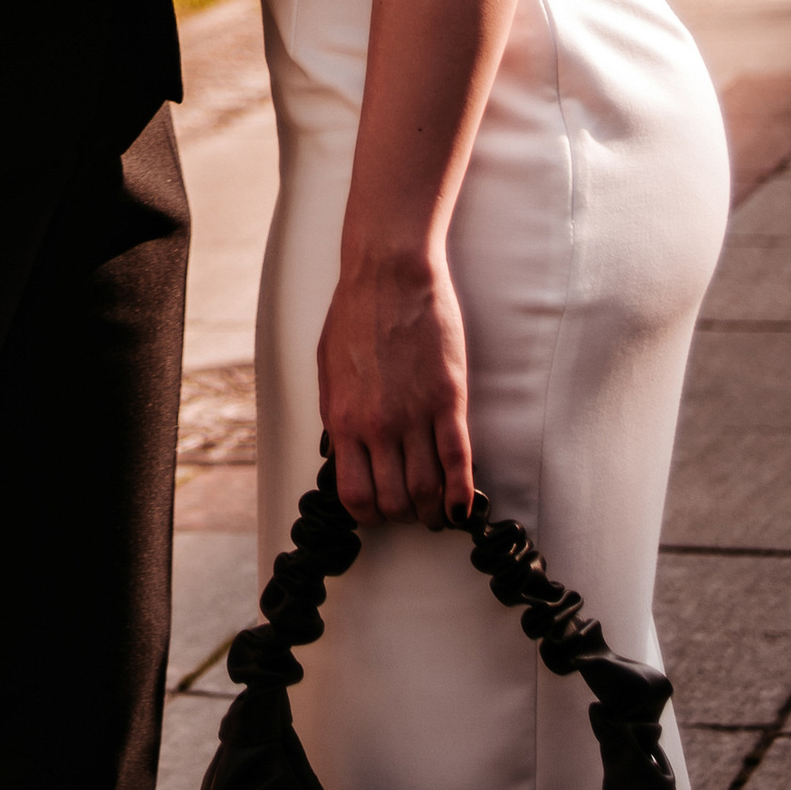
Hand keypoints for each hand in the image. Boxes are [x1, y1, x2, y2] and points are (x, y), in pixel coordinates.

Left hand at [318, 244, 474, 528]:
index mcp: (342, 419)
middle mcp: (378, 426)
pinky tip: (463, 507)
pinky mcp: (448, 399)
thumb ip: (336, 415)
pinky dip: (462, 494)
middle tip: (411, 512)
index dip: (368, 514)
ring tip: (437, 513)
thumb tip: (342, 453)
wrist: (389, 274)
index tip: (377, 511)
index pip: (354, 495)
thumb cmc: (354, 315)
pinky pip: (458, 461)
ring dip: (433, 511)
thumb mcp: (328, 370)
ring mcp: (415, 415)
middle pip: (394, 501)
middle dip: (403, 515)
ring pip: (428, 490)